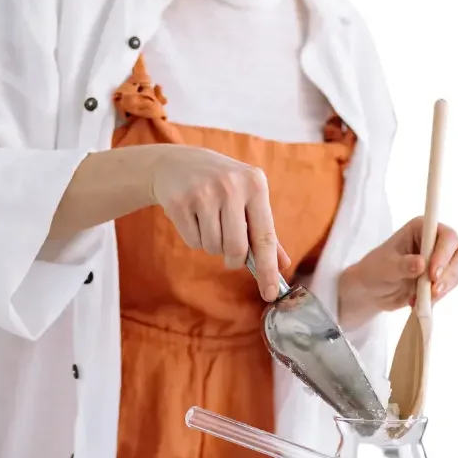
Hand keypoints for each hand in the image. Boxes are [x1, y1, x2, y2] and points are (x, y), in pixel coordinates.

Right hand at [147, 143, 289, 292]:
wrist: (176, 163)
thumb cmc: (220, 184)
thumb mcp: (247, 197)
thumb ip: (264, 230)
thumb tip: (282, 264)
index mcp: (255, 184)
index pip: (265, 236)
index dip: (268, 268)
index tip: (270, 293)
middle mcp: (231, 186)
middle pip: (236, 248)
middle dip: (233, 259)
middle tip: (230, 255)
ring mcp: (203, 193)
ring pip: (213, 246)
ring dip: (212, 246)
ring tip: (208, 223)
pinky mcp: (180, 202)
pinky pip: (193, 241)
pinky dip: (194, 238)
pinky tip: (193, 218)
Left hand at [338, 217, 457, 329]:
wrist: (372, 290)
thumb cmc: (375, 271)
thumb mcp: (384, 268)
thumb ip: (402, 266)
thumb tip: (421, 264)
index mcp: (421, 228)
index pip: (446, 236)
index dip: (444, 254)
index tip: (433, 274)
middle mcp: (436, 240)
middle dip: (449, 274)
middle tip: (433, 291)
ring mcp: (442, 258)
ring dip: (443, 287)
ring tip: (419, 298)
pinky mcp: (443, 276)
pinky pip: (450, 285)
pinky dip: (438, 296)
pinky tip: (419, 302)